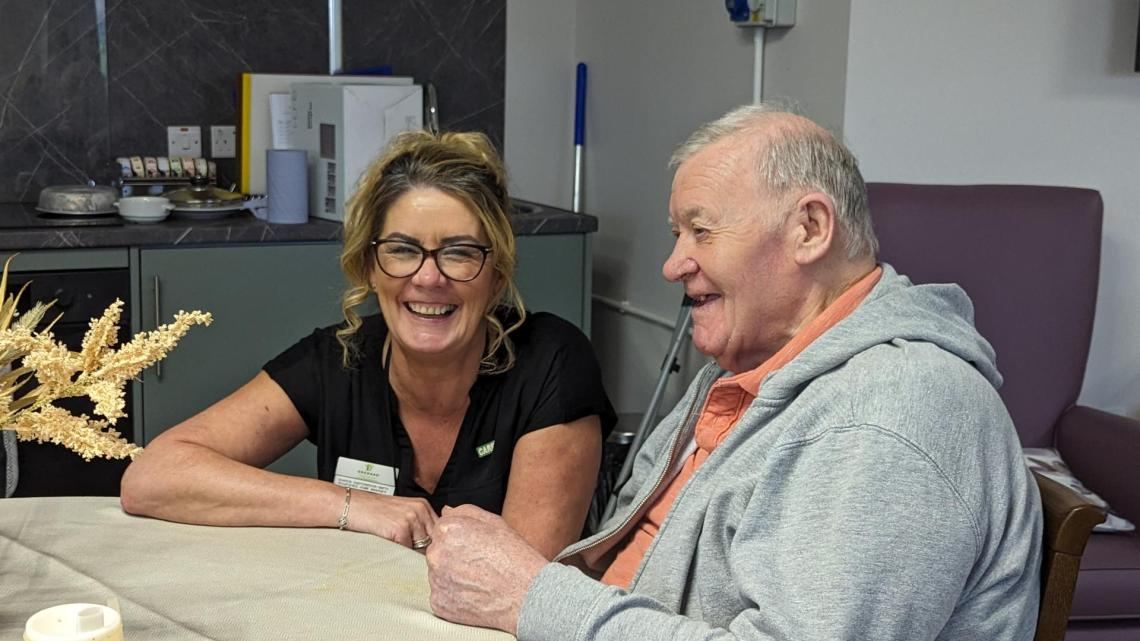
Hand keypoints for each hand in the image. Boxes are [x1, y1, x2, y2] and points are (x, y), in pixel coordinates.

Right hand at [347, 491, 436, 549]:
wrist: (352, 505)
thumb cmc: (373, 511)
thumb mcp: (402, 512)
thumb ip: (419, 524)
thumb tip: (434, 545)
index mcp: (423, 505)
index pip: (440, 530)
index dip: (435, 544)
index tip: (431, 553)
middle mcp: (420, 510)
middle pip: (434, 540)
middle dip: (426, 551)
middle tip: (412, 555)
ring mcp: (411, 518)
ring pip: (422, 548)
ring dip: (413, 554)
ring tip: (398, 550)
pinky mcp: (400, 529)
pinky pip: (407, 551)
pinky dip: (400, 554)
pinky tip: (390, 548)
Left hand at [426, 505, 547, 633]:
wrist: (527, 595)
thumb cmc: (515, 557)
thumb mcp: (495, 523)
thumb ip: (466, 512)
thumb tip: (447, 511)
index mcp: (447, 530)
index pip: (441, 530)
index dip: (460, 538)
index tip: (475, 547)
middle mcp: (436, 554)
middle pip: (437, 552)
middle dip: (452, 557)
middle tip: (478, 564)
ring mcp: (436, 581)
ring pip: (439, 575)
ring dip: (452, 577)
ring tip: (479, 580)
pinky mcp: (439, 604)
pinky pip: (442, 596)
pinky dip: (454, 597)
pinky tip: (475, 594)